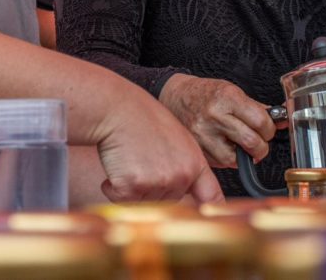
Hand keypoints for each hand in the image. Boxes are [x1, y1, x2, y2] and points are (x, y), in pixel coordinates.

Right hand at [94, 84, 223, 203]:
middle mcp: (181, 175)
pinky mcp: (134, 187)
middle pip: (167, 202)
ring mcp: (158, 182)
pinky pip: (122, 200)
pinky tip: (116, 164)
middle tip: (141, 160)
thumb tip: (184, 189)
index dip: (209, 210)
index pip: (211, 196)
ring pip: (144, 203)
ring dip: (131, 188)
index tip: (207, 217)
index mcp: (194, 163)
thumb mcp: (176, 138)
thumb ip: (184, 164)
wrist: (116, 109)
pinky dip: (113, 188)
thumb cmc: (142, 118)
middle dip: (153, 188)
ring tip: (129, 158)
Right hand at [159, 74, 275, 168]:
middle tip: (259, 141)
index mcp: (228, 97)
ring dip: (244, 155)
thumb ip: (257, 109)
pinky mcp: (197, 149)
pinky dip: (228, 158)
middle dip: (261, 145)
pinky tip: (225, 147)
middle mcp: (215, 116)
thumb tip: (280, 120)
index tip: (268, 129)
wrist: (175, 97)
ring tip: (240, 144)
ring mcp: (204, 134)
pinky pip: (221, 163)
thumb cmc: (205, 94)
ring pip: (237, 158)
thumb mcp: (232, 92)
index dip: (269, 129)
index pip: (261, 121)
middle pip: (252, 142)